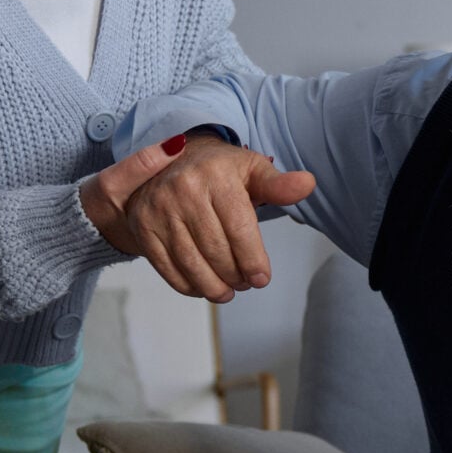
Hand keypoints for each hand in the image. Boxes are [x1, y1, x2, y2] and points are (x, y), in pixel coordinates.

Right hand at [85, 134, 314, 301]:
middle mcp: (184, 190)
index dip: (253, 260)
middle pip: (216, 250)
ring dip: (213, 286)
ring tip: (227, 292)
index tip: (261, 279)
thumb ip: (278, 184)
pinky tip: (202, 287)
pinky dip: (187, 285)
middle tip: (245, 284)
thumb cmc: (217, 170)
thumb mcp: (250, 169)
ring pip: (192, 263)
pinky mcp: (143, 227)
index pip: (239, 229)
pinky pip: (167, 267)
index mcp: (216, 176)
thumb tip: (308, 184)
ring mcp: (159, 210)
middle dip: (235, 276)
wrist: (169, 160)